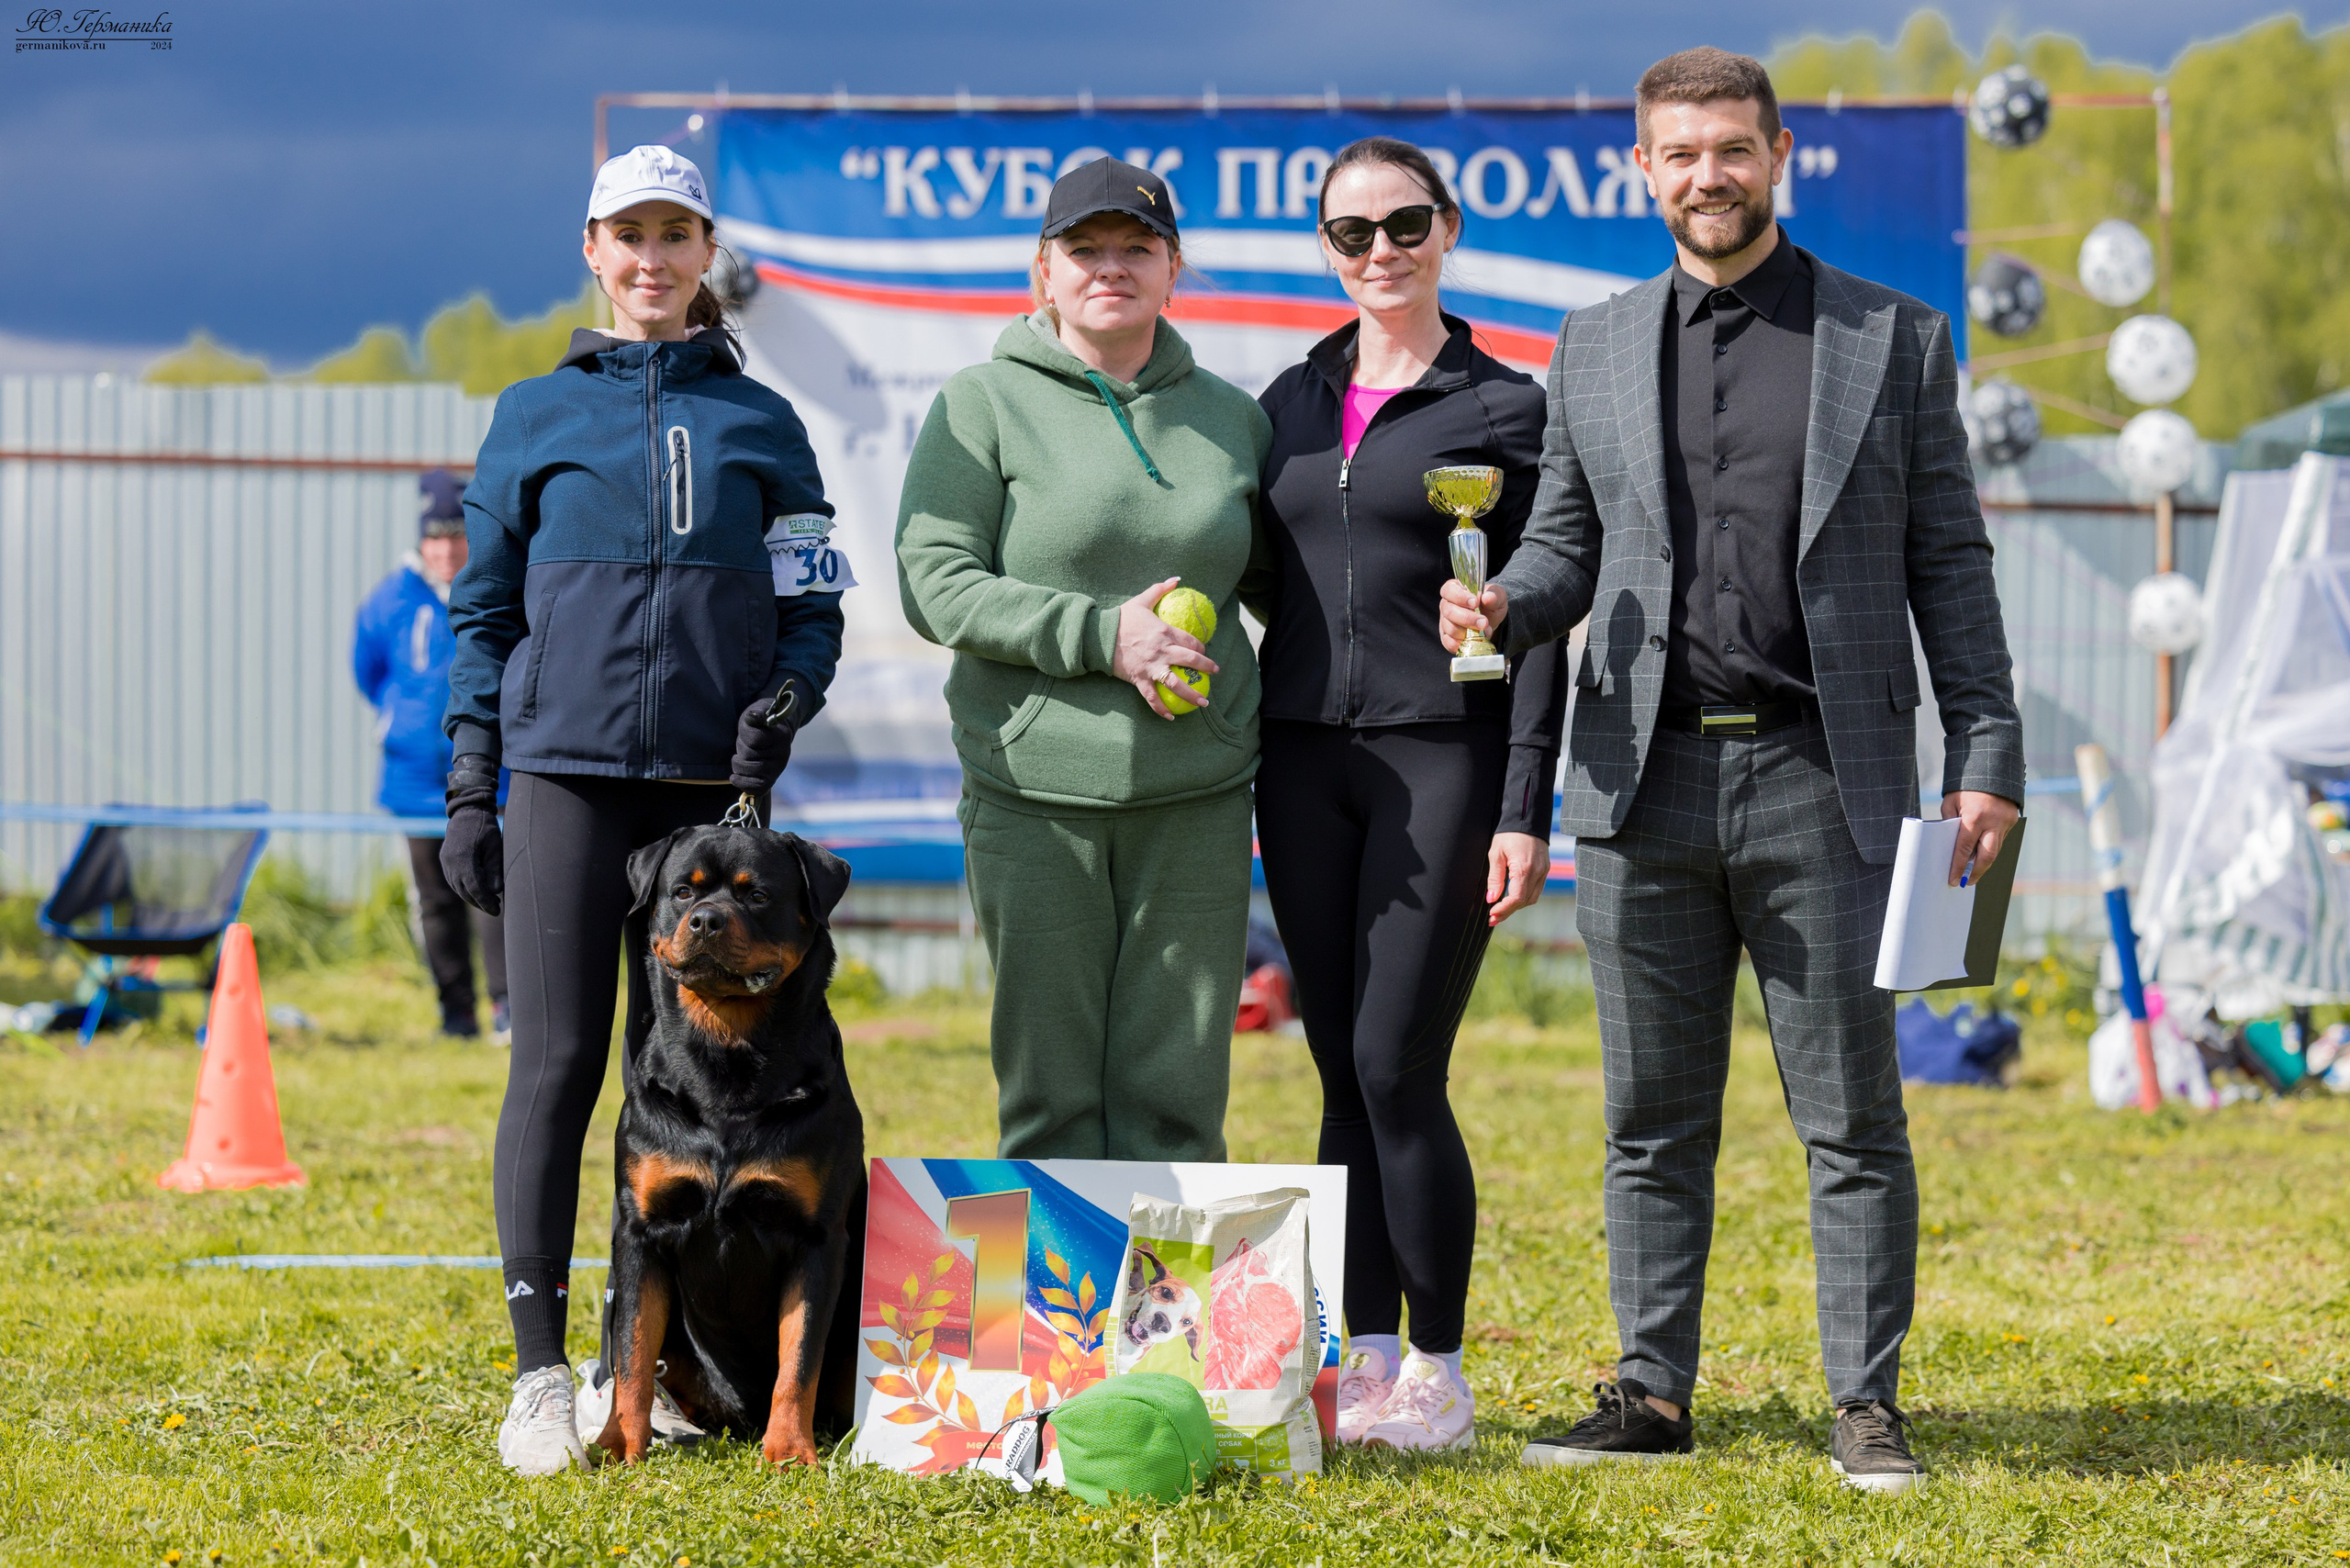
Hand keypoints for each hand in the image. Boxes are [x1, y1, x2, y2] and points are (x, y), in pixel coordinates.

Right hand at [440, 755, 504, 915]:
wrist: (466, 811)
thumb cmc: (485, 828)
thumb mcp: (495, 847)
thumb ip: (495, 869)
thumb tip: (496, 892)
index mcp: (464, 858)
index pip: (475, 888)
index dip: (486, 902)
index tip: (497, 911)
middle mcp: (450, 862)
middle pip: (465, 891)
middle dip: (480, 902)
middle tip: (496, 909)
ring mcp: (445, 862)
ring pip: (457, 887)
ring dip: (472, 897)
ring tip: (488, 902)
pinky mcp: (444, 860)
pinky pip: (453, 880)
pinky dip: (464, 888)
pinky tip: (475, 892)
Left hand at [731, 686, 799, 791]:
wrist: (774, 736)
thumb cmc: (761, 724)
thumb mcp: (758, 713)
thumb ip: (755, 715)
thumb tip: (753, 716)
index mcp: (781, 736)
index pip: (754, 739)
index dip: (744, 736)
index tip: (746, 732)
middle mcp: (783, 754)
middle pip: (749, 755)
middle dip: (741, 750)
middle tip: (745, 746)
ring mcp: (777, 769)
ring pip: (749, 771)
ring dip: (738, 765)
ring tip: (740, 759)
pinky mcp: (771, 781)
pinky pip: (755, 788)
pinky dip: (742, 783)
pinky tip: (735, 777)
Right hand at [1111, 576, 1218, 719]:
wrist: (1098, 636)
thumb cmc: (1121, 618)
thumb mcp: (1141, 600)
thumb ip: (1159, 589)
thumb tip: (1175, 578)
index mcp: (1164, 632)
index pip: (1190, 641)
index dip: (1201, 647)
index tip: (1205, 650)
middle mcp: (1161, 651)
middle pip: (1190, 660)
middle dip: (1206, 667)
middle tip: (1215, 672)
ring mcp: (1151, 667)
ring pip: (1176, 684)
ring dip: (1192, 695)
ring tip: (1204, 703)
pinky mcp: (1139, 679)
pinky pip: (1152, 698)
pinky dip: (1162, 709)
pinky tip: (1172, 717)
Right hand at [1439, 579, 1507, 654]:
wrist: (1492, 621)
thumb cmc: (1491, 604)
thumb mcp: (1498, 596)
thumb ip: (1495, 595)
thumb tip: (1488, 598)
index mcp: (1454, 589)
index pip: (1449, 590)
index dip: (1460, 597)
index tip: (1475, 603)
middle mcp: (1446, 605)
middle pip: (1449, 611)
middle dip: (1467, 618)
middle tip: (1484, 622)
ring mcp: (1444, 621)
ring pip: (1449, 628)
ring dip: (1468, 632)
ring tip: (1483, 631)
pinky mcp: (1446, 637)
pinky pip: (1448, 642)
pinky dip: (1462, 643)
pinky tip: (1474, 641)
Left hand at [1485, 831, 1549, 925]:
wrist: (1527, 819)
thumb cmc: (1508, 834)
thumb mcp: (1496, 854)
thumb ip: (1495, 878)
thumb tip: (1492, 899)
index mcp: (1525, 868)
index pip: (1517, 898)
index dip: (1504, 909)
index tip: (1491, 914)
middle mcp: (1538, 872)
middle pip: (1525, 901)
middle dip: (1508, 912)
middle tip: (1493, 919)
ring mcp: (1544, 871)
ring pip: (1532, 898)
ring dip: (1517, 906)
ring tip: (1500, 911)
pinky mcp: (1545, 869)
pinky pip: (1536, 889)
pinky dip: (1524, 897)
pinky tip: (1512, 899)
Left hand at [1941, 790, 2019, 886]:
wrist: (1992, 769)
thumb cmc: (1966, 787)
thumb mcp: (1951, 803)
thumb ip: (1951, 824)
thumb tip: (1951, 845)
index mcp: (1975, 817)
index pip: (1964, 849)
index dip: (1958, 867)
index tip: (1953, 880)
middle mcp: (1993, 822)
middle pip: (1987, 856)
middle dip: (1976, 872)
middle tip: (1966, 882)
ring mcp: (2006, 822)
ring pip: (1996, 849)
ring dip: (1984, 862)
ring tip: (1972, 872)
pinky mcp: (2013, 821)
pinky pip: (2000, 839)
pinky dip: (1991, 847)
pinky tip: (1981, 854)